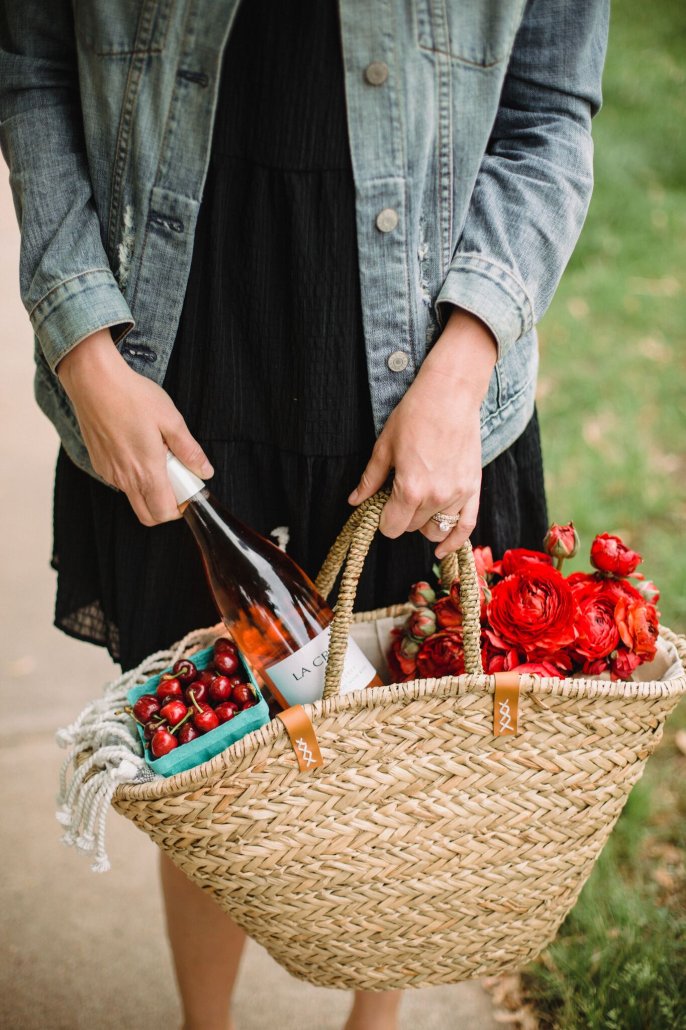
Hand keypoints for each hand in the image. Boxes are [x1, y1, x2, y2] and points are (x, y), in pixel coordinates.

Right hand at [56, 329, 212, 525]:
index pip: (164, 512)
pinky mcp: (99, 463)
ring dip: (150, 489)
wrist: (94, 381)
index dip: (180, 508)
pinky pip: (120, 482)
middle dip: (165, 507)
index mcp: (146, 470)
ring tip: (158, 457)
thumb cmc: (133, 397)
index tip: (188, 489)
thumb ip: (189, 451)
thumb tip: (205, 471)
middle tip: (176, 479)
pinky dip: (134, 476)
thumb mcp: (171, 420)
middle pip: (147, 515)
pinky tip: (139, 449)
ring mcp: (109, 472)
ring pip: (133, 497)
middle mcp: (125, 478)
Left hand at [348, 309, 496, 557]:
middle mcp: (436, 497)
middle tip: (399, 495)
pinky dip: (454, 542)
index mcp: (410, 489)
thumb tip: (354, 501)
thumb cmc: (414, 415)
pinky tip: (441, 550)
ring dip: (423, 523)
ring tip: (418, 504)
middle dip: (401, 516)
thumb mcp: (384, 447)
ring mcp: (458, 495)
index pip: (391, 527)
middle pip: (411, 528)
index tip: (381, 507)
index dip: (382, 520)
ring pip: (435, 529)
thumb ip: (370, 479)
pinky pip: (466, 527)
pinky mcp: (473, 488)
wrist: (450, 394)